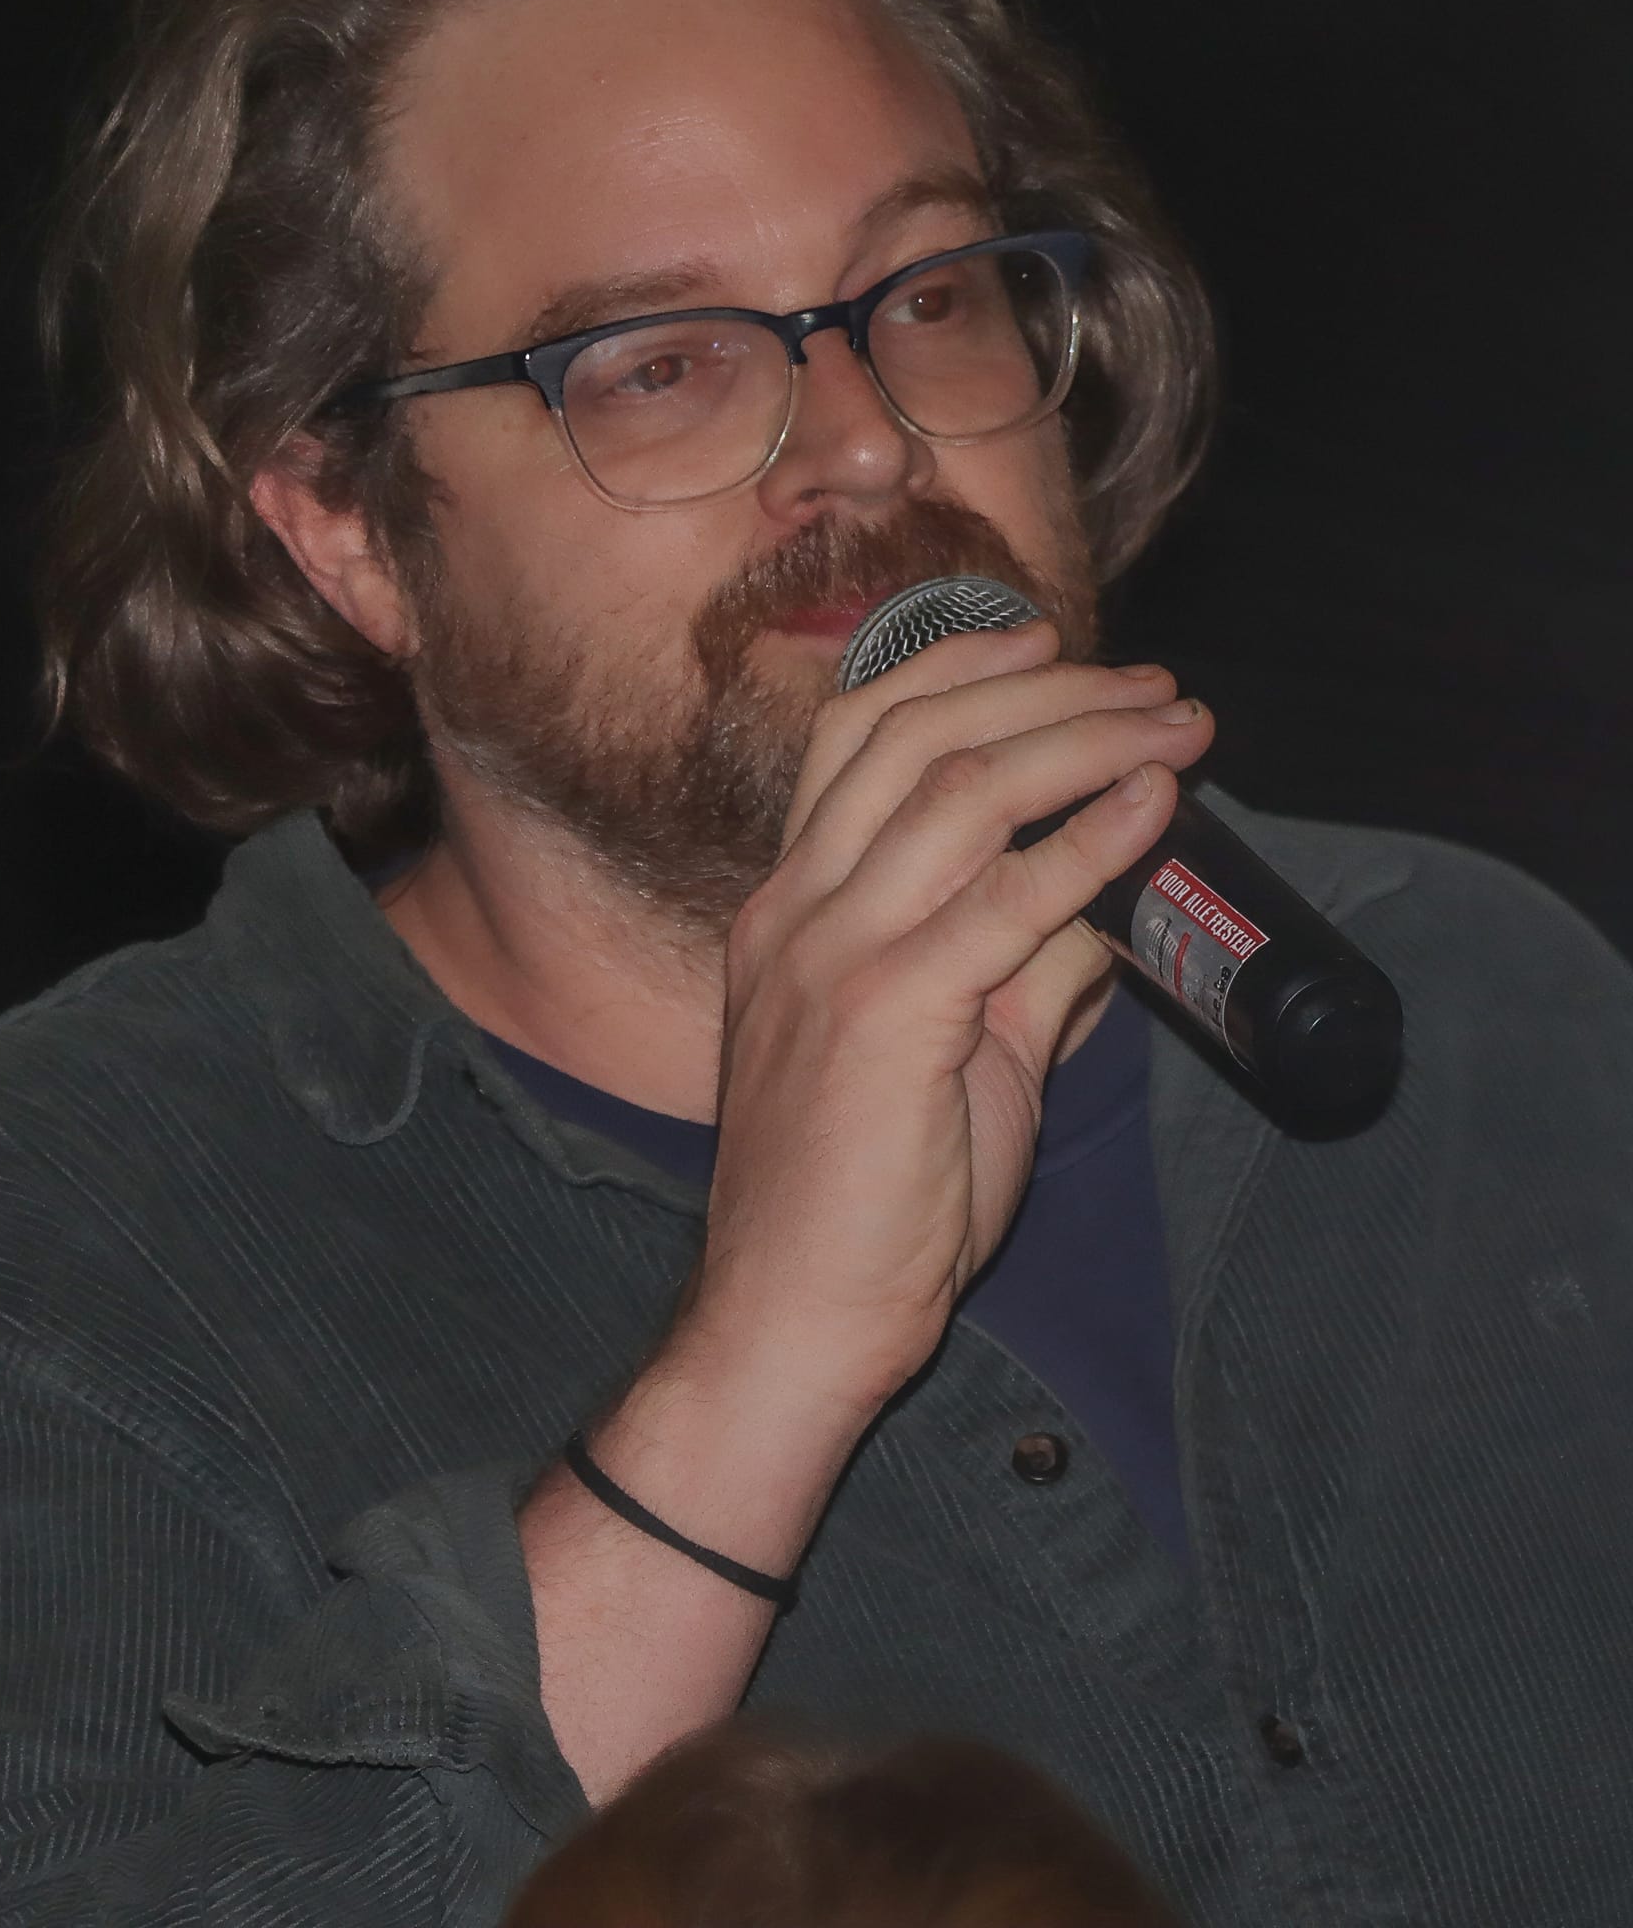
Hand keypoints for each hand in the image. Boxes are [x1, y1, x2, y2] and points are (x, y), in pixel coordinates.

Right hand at [683, 618, 1212, 1421]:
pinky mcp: (886, 1013)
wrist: (793, 1321)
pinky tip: (1155, 808)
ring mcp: (831, 954)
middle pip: (913, 734)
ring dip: (1085, 740)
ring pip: (959, 788)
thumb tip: (1106, 911)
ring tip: (1176, 727)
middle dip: (1046, 687)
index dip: (956, 669)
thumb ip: (1020, 976)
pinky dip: (1089, 840)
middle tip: (1152, 684)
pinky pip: (1001, 898)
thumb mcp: (952, 1061)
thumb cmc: (865, 1205)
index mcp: (791, 908)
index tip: (1050, 646)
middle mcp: (798, 909)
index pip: (855, 738)